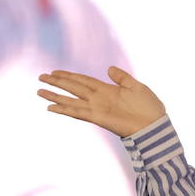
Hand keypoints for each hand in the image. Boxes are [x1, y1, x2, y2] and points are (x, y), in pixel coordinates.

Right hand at [37, 66, 165, 137]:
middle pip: (73, 87)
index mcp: (107, 89)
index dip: (69, 75)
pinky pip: (77, 112)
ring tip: (39, 91)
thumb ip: (122, 78)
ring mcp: (97, 108)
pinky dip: (64, 109)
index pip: (83, 80)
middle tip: (41, 77)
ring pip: (71, 99)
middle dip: (57, 82)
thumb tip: (109, 68)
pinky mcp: (98, 118)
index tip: (55, 72)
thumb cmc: (150, 108)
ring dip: (55, 95)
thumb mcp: (137, 86)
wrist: (155, 126)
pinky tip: (51, 107)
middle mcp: (99, 98)